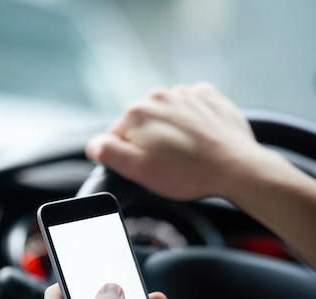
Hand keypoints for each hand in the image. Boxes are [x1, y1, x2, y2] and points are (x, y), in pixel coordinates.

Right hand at [85, 82, 258, 200]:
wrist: (235, 167)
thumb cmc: (188, 173)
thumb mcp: (139, 171)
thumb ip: (109, 154)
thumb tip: (94, 145)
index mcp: (136, 113)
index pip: (116, 137)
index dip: (127, 158)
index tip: (146, 169)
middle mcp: (158, 96)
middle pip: (141, 125)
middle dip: (149, 143)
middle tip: (168, 166)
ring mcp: (185, 93)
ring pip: (165, 117)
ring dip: (170, 133)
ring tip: (186, 156)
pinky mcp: (208, 97)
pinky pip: (190, 109)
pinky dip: (191, 124)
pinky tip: (199, 142)